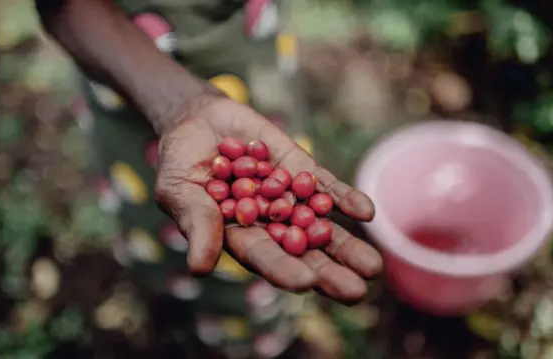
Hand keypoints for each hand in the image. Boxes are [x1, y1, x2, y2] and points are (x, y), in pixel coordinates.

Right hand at [154, 97, 382, 302]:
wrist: (199, 122)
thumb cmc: (181, 164)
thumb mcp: (179, 192)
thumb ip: (196, 225)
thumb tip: (199, 269)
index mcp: (239, 237)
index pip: (263, 258)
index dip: (282, 270)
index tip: (305, 282)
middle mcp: (270, 224)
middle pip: (301, 252)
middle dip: (328, 272)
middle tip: (357, 291)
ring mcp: (289, 198)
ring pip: (321, 226)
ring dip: (346, 246)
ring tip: (373, 266)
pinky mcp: (301, 171)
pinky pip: (326, 187)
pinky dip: (344, 199)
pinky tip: (365, 212)